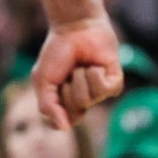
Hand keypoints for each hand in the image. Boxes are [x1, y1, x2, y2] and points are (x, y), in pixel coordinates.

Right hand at [31, 16, 123, 130]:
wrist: (73, 28)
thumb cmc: (57, 53)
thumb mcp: (43, 81)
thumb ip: (47, 106)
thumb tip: (63, 129)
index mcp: (66, 104)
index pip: (61, 124)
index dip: (55, 108)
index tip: (53, 88)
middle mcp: (84, 102)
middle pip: (75, 114)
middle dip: (66, 90)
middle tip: (67, 73)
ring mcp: (100, 94)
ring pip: (88, 100)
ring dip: (80, 78)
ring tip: (81, 66)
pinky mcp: (114, 83)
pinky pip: (104, 90)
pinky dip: (94, 74)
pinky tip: (94, 64)